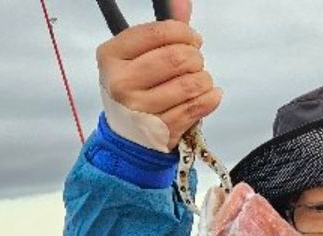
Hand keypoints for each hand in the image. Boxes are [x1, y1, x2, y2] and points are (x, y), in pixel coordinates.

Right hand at [95, 1, 221, 149]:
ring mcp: (140, 110)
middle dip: (195, 57)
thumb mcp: (137, 56)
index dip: (183, 32)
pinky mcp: (161, 130)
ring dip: (204, 79)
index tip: (192, 38)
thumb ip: (162, 30)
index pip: (157, 33)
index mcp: (111, 56)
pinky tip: (208, 94)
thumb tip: (181, 3)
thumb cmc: (134, 90)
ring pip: (191, 84)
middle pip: (177, 58)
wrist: (128, 135)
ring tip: (199, 80)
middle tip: (195, 62)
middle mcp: (122, 83)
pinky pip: (197, 107)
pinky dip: (210, 97)